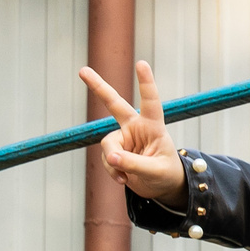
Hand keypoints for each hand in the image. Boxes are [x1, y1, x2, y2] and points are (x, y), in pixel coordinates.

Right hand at [79, 61, 186, 202]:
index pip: (150, 101)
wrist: (161, 187)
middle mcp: (136, 127)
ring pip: (108, 146)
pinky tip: (123, 179)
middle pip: (114, 104)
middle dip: (98, 87)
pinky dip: (113, 171)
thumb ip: (134, 163)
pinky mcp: (115, 150)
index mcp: (153, 126)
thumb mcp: (156, 171)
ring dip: (114, 163)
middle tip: (83, 70)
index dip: (146, 83)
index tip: (141, 63)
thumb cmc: (167, 174)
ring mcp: (123, 138)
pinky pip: (107, 159)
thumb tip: (111, 157)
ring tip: (126, 176)